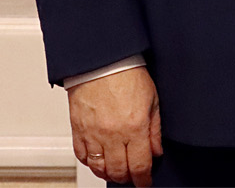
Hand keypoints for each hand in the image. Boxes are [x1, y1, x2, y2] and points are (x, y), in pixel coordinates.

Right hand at [68, 66, 162, 185]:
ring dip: (108, 174)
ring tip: (116, 171)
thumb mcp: (153, 99)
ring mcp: (93, 133)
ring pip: (99, 168)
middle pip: (118, 171)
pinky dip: (90, 163)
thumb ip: (155, 129)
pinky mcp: (78, 129)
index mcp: (135, 127)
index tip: (145, 182)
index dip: (143, 179)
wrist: (103, 60)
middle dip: (127, 178)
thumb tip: (156, 151)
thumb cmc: (128, 74)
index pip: (140, 165)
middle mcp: (113, 134)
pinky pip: (82, 156)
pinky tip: (98, 160)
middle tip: (132, 176)